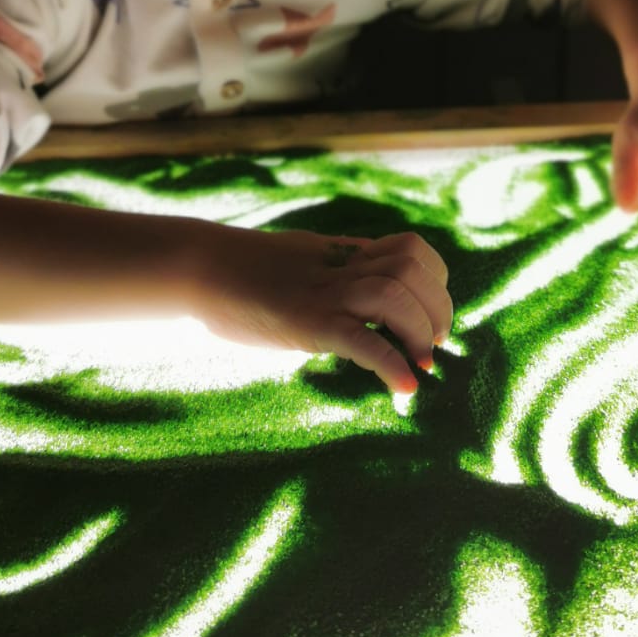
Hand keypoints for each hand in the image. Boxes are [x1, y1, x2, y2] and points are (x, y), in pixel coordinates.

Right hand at [190, 225, 452, 393]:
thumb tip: (354, 294)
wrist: (199, 267)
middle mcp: (340, 268)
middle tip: (436, 342)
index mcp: (343, 254)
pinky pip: (361, 340)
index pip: (411, 250)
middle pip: (413, 269)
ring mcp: (325, 294)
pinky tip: (403, 386)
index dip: (434, 280)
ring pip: (394, 296)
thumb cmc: (242, 272)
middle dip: (438, 307)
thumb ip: (331, 270)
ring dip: (420, 331)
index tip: (433, 313)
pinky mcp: (308, 323)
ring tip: (422, 360)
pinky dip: (390, 364)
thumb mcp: (299, 261)